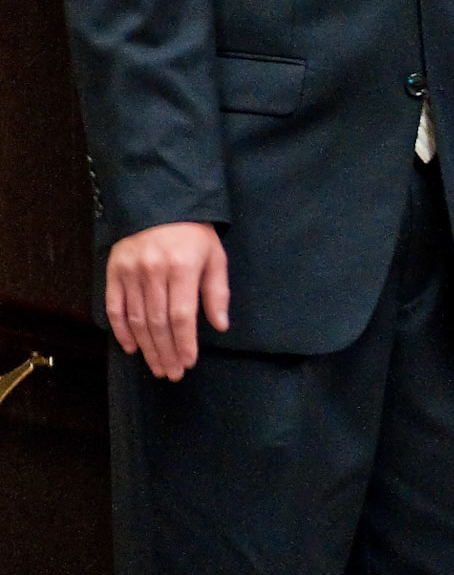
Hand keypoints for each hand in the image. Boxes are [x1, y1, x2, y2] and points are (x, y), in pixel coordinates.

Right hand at [106, 221, 229, 380]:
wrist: (160, 201)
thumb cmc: (194, 232)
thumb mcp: (215, 256)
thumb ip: (217, 291)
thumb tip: (220, 326)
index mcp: (181, 267)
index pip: (181, 316)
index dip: (184, 343)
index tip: (188, 362)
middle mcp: (153, 271)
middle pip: (158, 323)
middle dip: (166, 352)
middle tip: (172, 373)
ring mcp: (130, 271)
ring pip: (136, 319)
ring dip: (147, 348)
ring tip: (157, 366)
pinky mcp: (113, 270)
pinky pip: (114, 306)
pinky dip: (121, 330)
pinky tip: (131, 348)